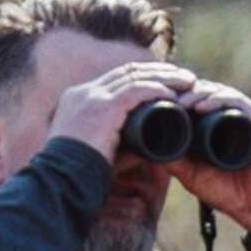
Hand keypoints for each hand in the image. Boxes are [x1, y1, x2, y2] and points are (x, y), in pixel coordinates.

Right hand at [45, 60, 196, 160]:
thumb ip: (124, 146)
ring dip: (164, 77)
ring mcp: (90, 97)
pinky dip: (156, 90)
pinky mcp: (101, 107)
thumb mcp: (101, 151)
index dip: (144, 76)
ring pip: (134, 77)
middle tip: (183, 76)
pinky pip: (134, 90)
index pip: (116, 79)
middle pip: (127, 72)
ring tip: (188, 81)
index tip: (168, 81)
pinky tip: (173, 93)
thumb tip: (150, 149)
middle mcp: (83, 93)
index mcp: (79, 100)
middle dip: (158, 71)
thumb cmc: (82, 174)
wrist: (63, 180)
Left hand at [165, 77, 250, 233]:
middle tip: (163, 97)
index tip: (154, 100)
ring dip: (198, 93)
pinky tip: (202, 106)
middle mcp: (231, 118)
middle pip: (204, 90)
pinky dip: (219, 100)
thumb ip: (172, 158)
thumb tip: (142, 145)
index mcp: (215, 126)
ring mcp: (246, 120)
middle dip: (183, 91)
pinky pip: (238, 104)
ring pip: (219, 92)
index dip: (174, 95)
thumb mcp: (190, 174)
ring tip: (180, 102)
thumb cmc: (228, 193)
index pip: (193, 99)